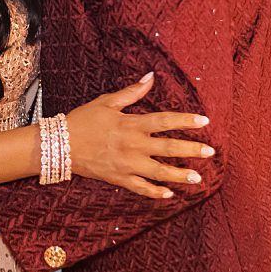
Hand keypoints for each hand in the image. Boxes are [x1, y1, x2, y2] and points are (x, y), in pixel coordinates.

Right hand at [65, 73, 213, 198]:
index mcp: (131, 124)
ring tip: (197, 178)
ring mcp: (127, 164)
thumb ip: (132, 92)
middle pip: (168, 148)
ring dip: (179, 175)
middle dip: (191, 150)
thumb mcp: (106, 102)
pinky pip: (141, 188)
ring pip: (159, 172)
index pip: (165, 121)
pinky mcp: (118, 178)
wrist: (59, 145)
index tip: (205, 121)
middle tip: (210, 153)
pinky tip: (169, 195)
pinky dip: (155, 193)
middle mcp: (133, 145)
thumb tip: (151, 76)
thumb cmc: (83, 120)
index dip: (186, 120)